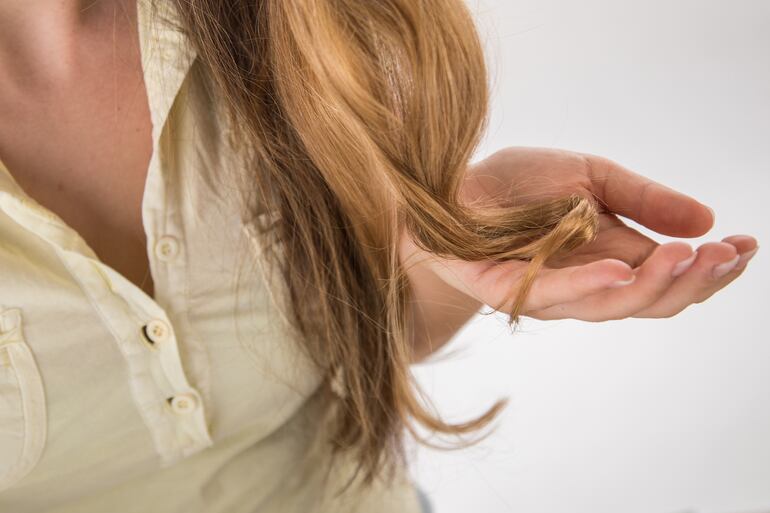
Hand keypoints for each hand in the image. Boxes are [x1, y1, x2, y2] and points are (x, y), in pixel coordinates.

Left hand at [399, 147, 758, 321]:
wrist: (444, 187)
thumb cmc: (515, 185)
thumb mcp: (590, 176)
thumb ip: (642, 199)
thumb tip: (707, 218)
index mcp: (608, 261)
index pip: (667, 279)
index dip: (709, 269)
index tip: (745, 245)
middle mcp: (580, 285)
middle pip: (646, 302)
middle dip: (691, 281)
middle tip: (722, 255)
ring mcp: (542, 292)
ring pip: (606, 305)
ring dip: (650, 285)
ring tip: (687, 259)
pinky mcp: (503, 288)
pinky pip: (548, 294)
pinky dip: (586, 285)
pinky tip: (619, 273)